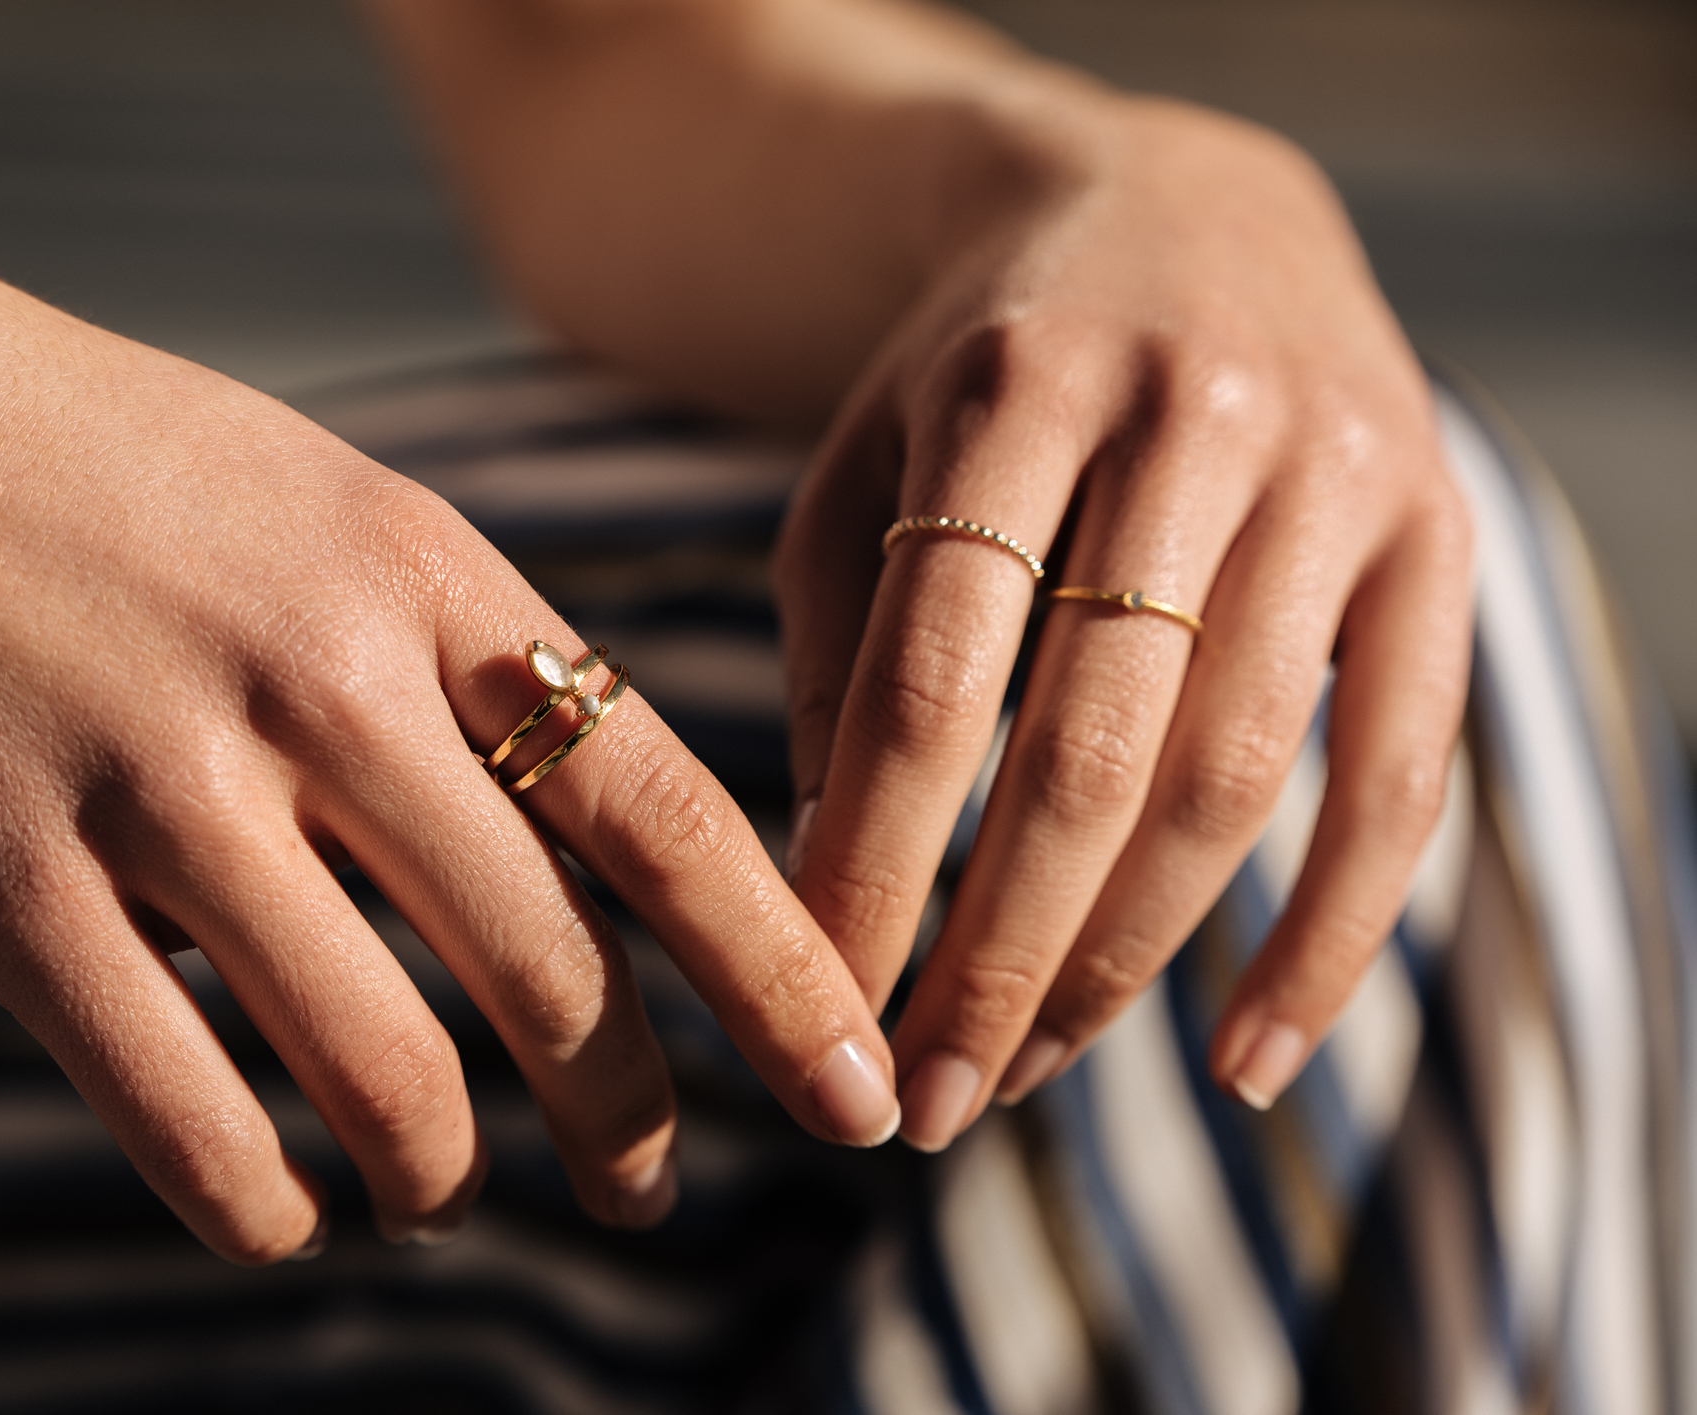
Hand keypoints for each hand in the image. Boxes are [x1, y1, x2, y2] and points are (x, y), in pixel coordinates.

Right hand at [0, 129, 898, 1258]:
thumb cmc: (73, 454)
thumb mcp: (312, 499)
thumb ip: (448, 656)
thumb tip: (571, 846)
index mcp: (423, 575)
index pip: (667, 810)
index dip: (781, 970)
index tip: (854, 1080)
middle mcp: (323, 680)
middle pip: (552, 964)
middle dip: (630, 1115)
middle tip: (649, 1190)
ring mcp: (162, 783)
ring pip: (382, 1058)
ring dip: (438, 1167)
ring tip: (439, 1191)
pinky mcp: (8, 881)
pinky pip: (181, 1107)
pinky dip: (256, 1198)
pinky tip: (277, 1215)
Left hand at [774, 97, 1472, 1148]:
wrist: (1186, 210)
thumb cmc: (985, 373)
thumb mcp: (865, 465)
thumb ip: (840, 651)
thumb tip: (829, 879)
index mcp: (1016, 387)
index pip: (935, 680)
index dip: (879, 864)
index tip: (822, 1005)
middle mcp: (1190, 418)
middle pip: (1088, 750)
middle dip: (996, 953)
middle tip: (923, 1099)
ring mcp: (1336, 472)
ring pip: (1235, 777)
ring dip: (1127, 961)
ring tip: (1025, 1069)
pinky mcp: (1441, 533)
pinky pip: (1403, 776)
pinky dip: (1329, 938)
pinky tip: (1240, 1062)